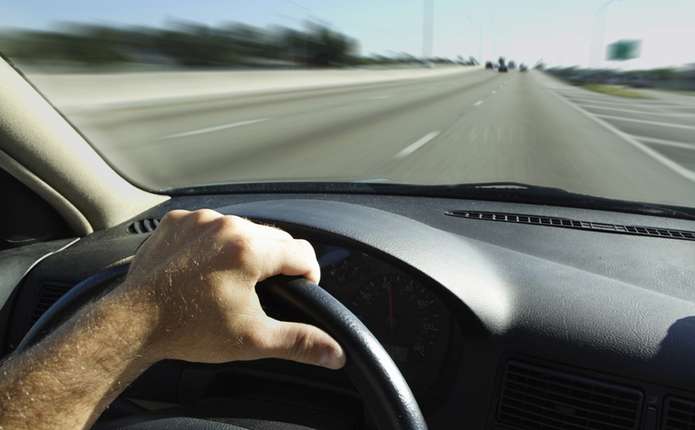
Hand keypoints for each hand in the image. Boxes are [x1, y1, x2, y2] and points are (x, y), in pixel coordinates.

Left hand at [117, 209, 344, 368]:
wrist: (133, 323)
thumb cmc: (189, 330)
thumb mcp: (252, 339)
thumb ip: (299, 341)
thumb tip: (336, 353)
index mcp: (249, 250)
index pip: (302, 253)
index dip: (309, 275)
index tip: (300, 290)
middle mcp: (227, 226)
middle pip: (275, 238)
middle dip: (276, 263)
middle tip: (261, 292)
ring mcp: (200, 220)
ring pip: (244, 229)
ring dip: (246, 250)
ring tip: (231, 280)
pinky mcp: (178, 221)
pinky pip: (211, 225)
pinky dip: (215, 243)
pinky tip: (206, 268)